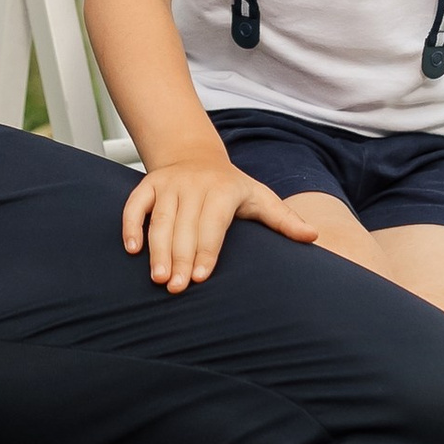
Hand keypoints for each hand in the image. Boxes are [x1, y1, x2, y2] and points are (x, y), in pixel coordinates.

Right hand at [121, 161, 319, 294]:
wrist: (196, 155)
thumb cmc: (231, 187)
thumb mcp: (260, 197)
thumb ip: (283, 219)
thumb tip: (313, 237)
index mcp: (224, 190)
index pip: (213, 223)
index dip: (206, 250)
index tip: (200, 277)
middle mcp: (194, 185)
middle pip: (184, 226)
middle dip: (179, 258)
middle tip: (175, 287)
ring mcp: (169, 184)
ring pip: (159, 219)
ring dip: (156, 250)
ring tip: (157, 277)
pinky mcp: (149, 184)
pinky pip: (135, 205)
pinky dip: (130, 225)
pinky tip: (132, 250)